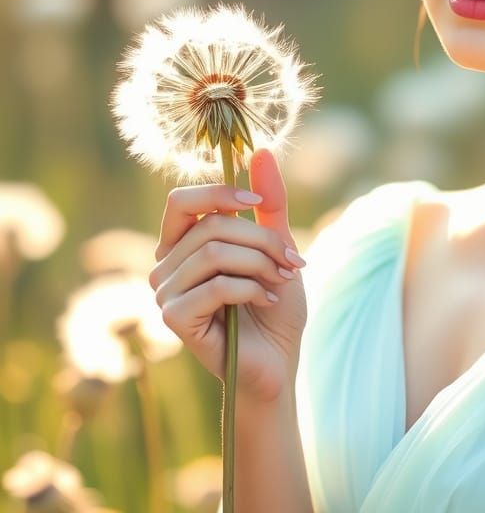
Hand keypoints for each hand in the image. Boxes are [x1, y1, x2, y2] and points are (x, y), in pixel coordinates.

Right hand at [149, 148, 306, 405]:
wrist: (279, 361)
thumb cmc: (274, 304)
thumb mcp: (277, 245)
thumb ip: (268, 203)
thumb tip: (258, 151)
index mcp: (183, 245)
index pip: (181, 200)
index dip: (220, 193)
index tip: (258, 204)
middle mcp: (166, 266)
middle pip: (210, 225)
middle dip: (261, 239)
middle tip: (291, 260)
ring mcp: (165, 294)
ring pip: (214, 253)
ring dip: (260, 264)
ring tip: (281, 280)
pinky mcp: (174, 320)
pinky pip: (216, 285)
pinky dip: (252, 289)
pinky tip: (265, 300)